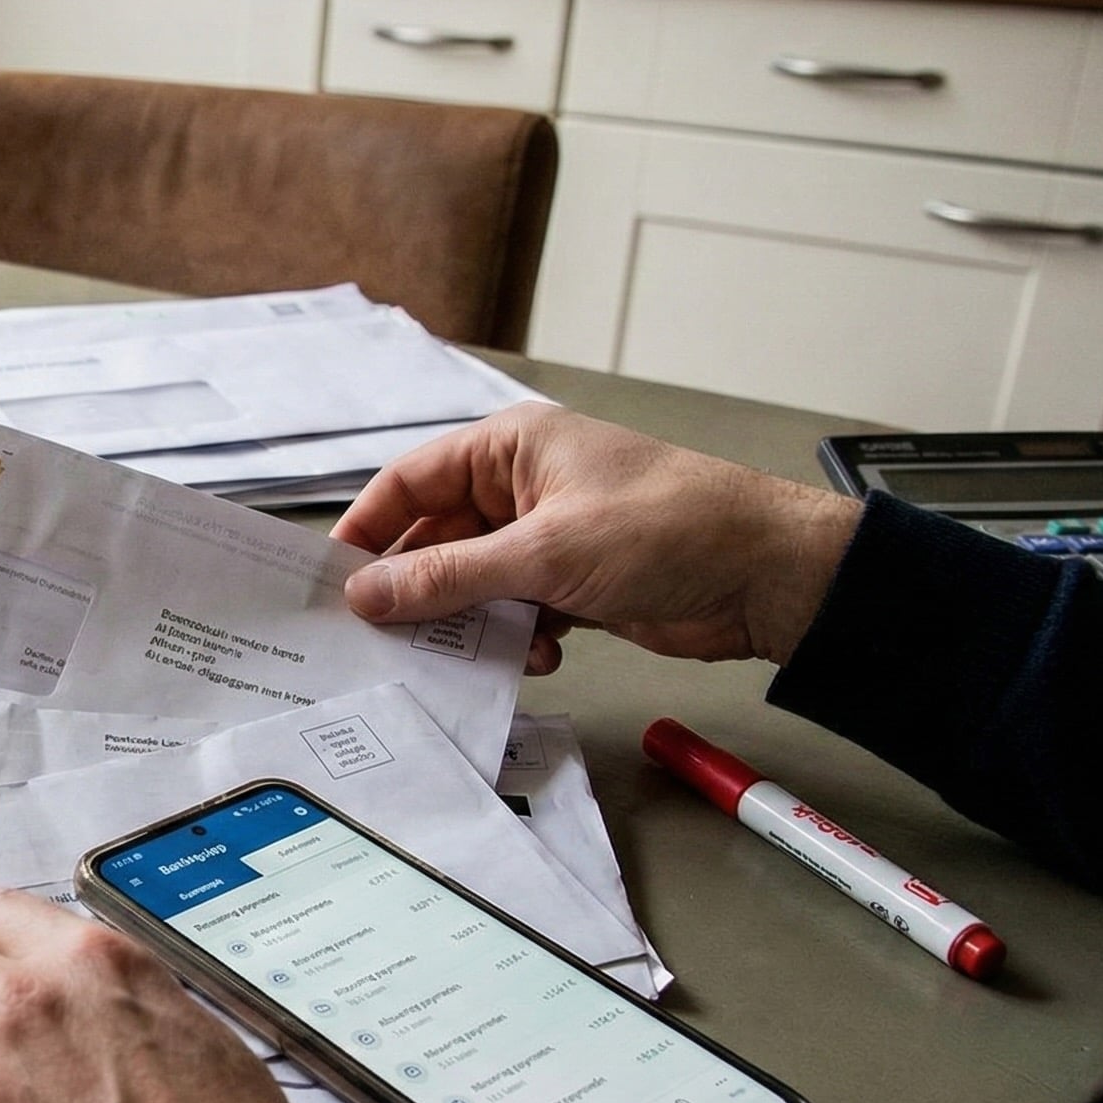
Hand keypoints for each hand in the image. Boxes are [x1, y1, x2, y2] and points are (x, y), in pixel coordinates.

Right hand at [331, 403, 861, 672]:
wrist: (770, 577)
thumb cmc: (670, 529)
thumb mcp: (546, 553)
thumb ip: (449, 577)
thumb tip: (366, 594)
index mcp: (511, 447)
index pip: (410, 481)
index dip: (367, 529)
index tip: (332, 582)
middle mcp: (523, 485)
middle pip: (436, 539)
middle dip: (418, 589)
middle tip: (385, 637)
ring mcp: (548, 536)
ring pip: (473, 583)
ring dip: (472, 622)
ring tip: (469, 653)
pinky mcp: (574, 582)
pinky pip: (513, 611)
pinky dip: (515, 637)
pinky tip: (538, 655)